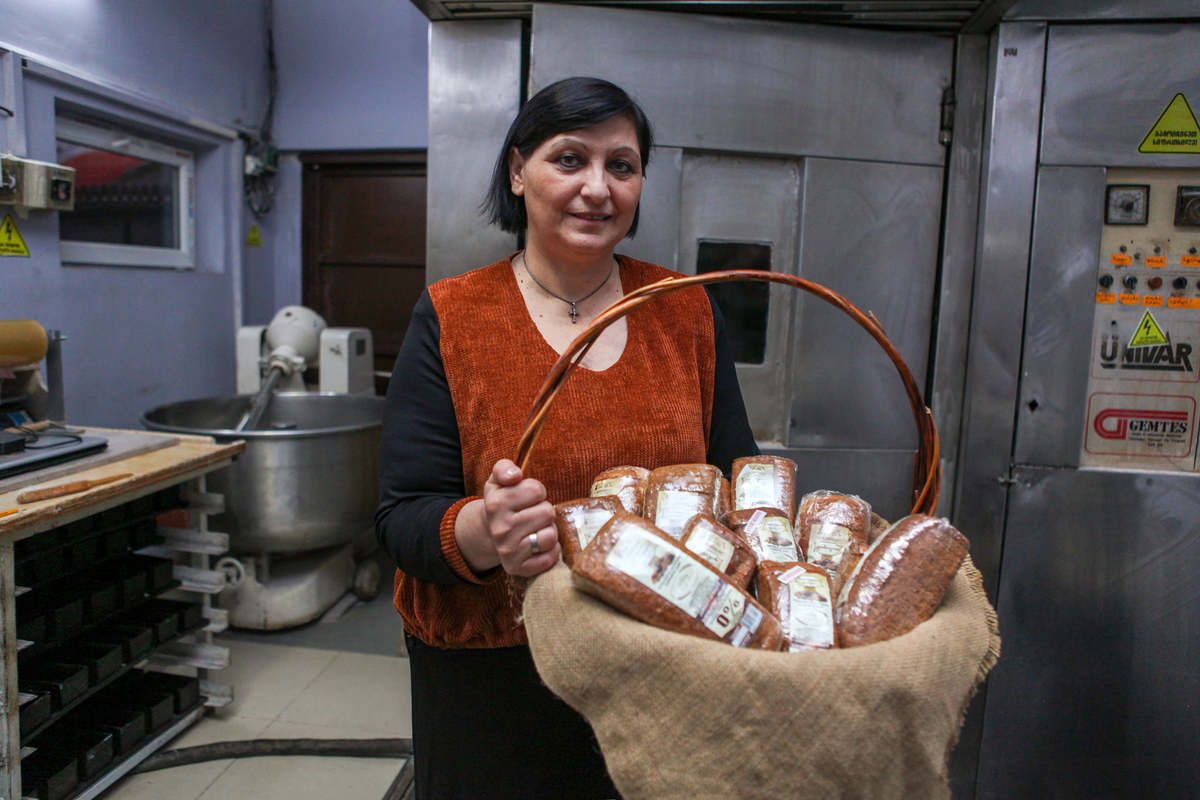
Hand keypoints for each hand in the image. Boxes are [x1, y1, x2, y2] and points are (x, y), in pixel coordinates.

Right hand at [455, 459, 559, 577]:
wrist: (489, 533)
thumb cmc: (502, 502)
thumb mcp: (497, 480)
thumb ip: (504, 469)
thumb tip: (515, 476)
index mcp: (495, 504)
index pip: (536, 490)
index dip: (536, 492)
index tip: (527, 498)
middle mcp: (500, 529)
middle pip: (547, 512)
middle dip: (544, 511)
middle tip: (533, 515)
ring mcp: (508, 551)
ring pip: (550, 535)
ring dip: (548, 530)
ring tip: (536, 529)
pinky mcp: (517, 568)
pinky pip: (550, 557)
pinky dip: (551, 551)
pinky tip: (539, 545)